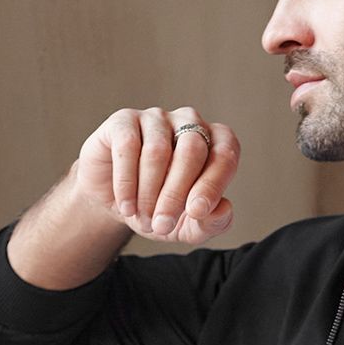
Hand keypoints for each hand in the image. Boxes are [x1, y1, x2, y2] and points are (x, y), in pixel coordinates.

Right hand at [73, 106, 239, 244]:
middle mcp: (190, 122)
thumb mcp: (190, 226)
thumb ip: (212, 222)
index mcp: (216, 142)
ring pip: (158, 151)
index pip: (225, 154)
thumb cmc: (161, 210)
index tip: (196, 213)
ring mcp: (157, 118)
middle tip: (163, 225)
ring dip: (149, 193)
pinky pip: (128, 147)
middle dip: (176, 195)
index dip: (212, 184)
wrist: (118, 205)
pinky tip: (127, 206)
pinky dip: (126, 183)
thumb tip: (224, 208)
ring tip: (144, 220)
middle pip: (191, 151)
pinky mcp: (124, 120)